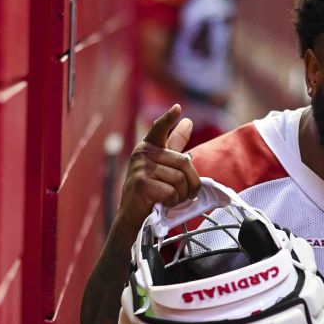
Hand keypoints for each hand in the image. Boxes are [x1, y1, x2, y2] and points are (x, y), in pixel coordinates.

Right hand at [117, 104, 201, 232]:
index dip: (168, 119)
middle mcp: (142, 153)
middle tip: (186, 193)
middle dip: (191, 183)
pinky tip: (164, 203)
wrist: (132, 214)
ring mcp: (140, 168)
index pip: (159, 129)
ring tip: (171, 198)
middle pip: (184, 163)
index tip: (177, 108)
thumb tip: (188, 121)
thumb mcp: (163, 164)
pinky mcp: (141, 184)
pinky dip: (173, 201)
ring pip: (179, 179)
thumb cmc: (150, 189)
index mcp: (149, 147)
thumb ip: (175, 144)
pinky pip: (171, 192)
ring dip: (181, 195)